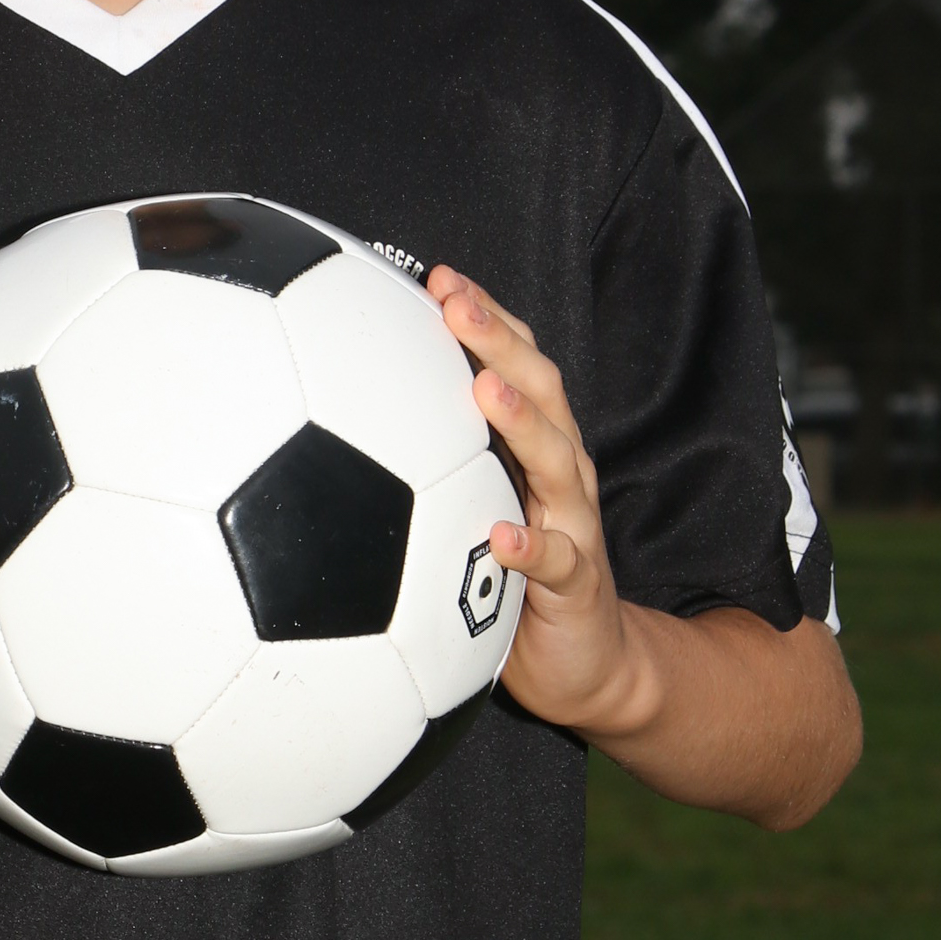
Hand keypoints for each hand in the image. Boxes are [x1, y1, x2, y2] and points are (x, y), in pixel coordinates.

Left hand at [426, 265, 639, 737]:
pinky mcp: (577, 584)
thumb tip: (350, 421)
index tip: (437, 277)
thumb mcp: (470, 511)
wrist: (589, 662)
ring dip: (522, 422)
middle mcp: (560, 474)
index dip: (485, 318)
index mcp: (532, 449)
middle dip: (498, 340)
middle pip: (540, 390)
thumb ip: (435, 464)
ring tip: (486, 389)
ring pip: (557, 462)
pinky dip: (532, 547)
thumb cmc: (514, 579)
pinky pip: (557, 563)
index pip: (517, 365)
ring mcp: (574, 525)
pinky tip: (502, 538)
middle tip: (453, 301)